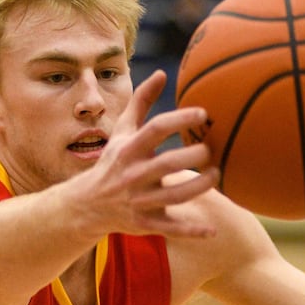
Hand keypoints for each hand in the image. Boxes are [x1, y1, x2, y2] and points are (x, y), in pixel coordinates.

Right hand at [74, 69, 218, 238]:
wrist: (88, 205)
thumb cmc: (113, 161)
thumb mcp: (123, 131)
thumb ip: (142, 102)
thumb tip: (162, 73)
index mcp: (129, 149)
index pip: (156, 129)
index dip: (181, 120)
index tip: (204, 114)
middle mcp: (133, 175)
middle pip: (168, 163)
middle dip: (194, 156)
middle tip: (210, 149)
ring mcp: (139, 201)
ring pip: (175, 196)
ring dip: (200, 187)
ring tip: (217, 175)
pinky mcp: (144, 224)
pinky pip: (170, 228)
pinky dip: (192, 232)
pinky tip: (212, 230)